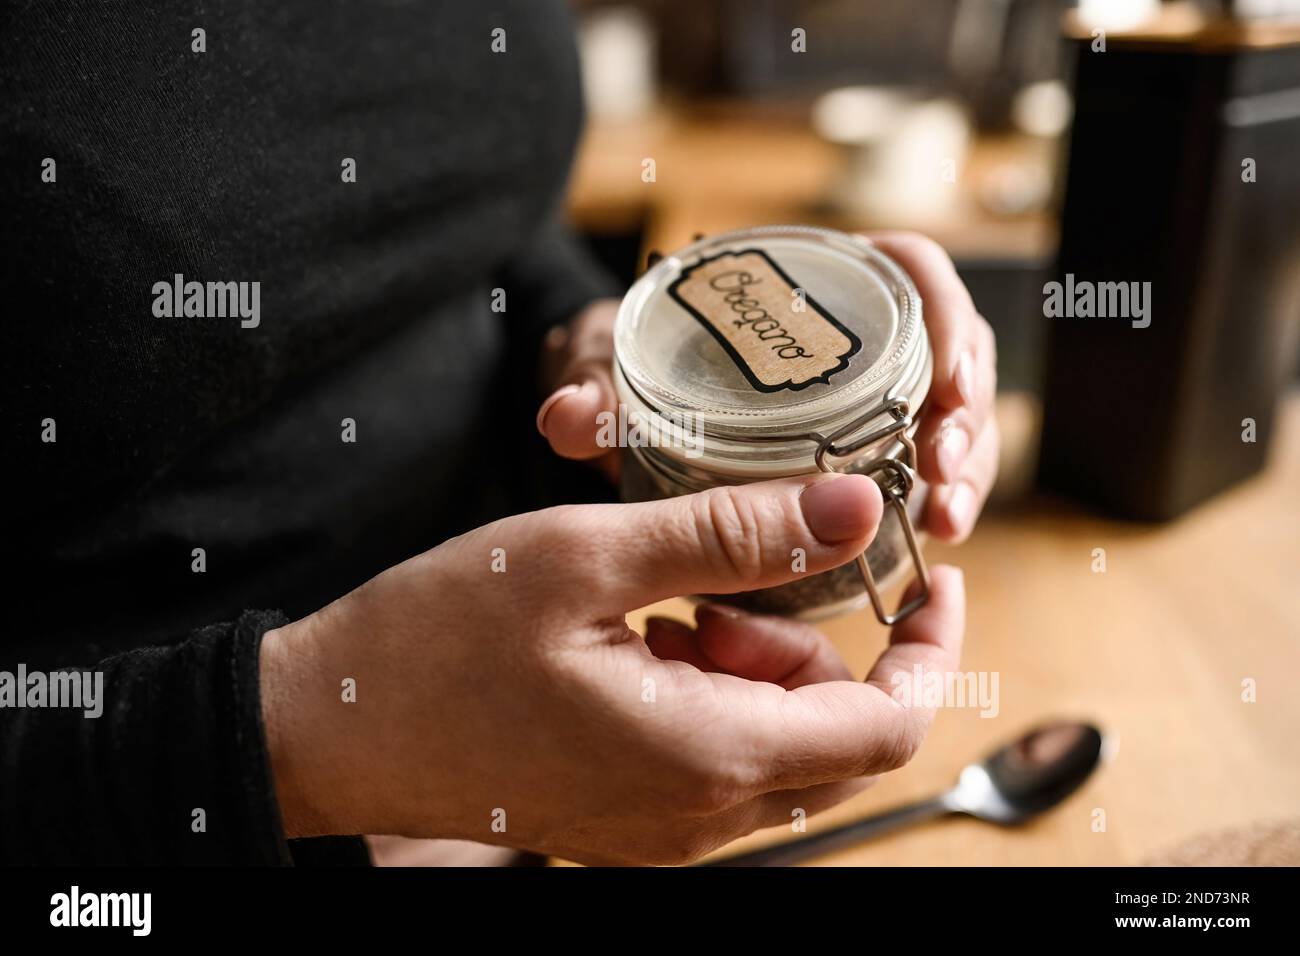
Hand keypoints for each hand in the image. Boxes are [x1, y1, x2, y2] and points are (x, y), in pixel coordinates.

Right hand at [260, 473, 963, 864]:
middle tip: (717, 577)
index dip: (928, 645)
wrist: (333, 725)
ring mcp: (662, 826)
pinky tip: (633, 640)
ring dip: (750, 659)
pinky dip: (707, 688)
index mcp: (709, 755)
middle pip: (833, 730)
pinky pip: (717, 754)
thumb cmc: (440, 639)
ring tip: (657, 605)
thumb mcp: (590, 556)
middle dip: (808, 639)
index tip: (930, 574)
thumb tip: (853, 506)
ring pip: (775, 739)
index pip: (887, 725)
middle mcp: (699, 816)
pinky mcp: (628, 814)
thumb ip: (731, 533)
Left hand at [535, 233, 998, 541]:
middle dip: (964, 414)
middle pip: (952, 351)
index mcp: (811, 284)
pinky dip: (936, 493)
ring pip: (950, 412)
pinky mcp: (870, 443)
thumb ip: (593, 386)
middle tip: (939, 474)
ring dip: (964, 464)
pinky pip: (926, 458)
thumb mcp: (611, 364)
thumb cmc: (627, 361)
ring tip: (944, 520)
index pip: (910, 270)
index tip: (944, 381)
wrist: (622, 396)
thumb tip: (565, 415)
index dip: (947, 314)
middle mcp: (854, 332)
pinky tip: (930, 535)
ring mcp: (871, 389)